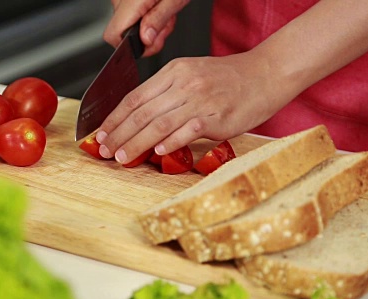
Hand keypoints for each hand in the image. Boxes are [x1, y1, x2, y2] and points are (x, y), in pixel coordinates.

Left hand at [96, 51, 297, 163]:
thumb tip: (142, 120)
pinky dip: (169, 143)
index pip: (134, 97)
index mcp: (173, 72)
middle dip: (118, 134)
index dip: (114, 118)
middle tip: (105, 150)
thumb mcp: (193, 75)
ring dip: (136, 143)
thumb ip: (168, 94)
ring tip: (123, 158)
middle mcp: (183, 83)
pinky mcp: (216, 116)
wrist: (266, 74)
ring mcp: (199, 99)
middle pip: (141, 112)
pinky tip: (156, 153)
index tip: (101, 134)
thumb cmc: (230, 79)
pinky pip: (186, 131)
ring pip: (158, 124)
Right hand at [104, 0, 189, 56]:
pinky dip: (147, 13)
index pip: (113, 35)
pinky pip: (132, 10)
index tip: (150, 43)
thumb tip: (145, 40)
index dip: (131, 46)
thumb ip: (158, 19)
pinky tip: (160, 5)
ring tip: (166, 11)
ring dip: (150, 24)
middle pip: (123, 30)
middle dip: (147, 35)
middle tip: (166, 24)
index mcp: (131, 0)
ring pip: (129, 21)